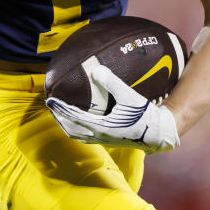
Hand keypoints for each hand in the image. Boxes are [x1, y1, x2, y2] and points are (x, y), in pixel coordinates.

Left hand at [46, 64, 179, 153]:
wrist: (158, 133)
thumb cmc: (145, 114)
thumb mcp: (129, 96)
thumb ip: (112, 82)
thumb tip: (96, 69)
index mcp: (101, 127)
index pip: (73, 118)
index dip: (60, 109)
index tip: (50, 100)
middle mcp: (99, 136)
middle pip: (71, 129)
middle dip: (59, 118)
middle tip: (51, 107)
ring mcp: (104, 141)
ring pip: (78, 135)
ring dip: (67, 125)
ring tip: (61, 115)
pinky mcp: (109, 141)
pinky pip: (87, 136)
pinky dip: (78, 128)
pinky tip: (80, 121)